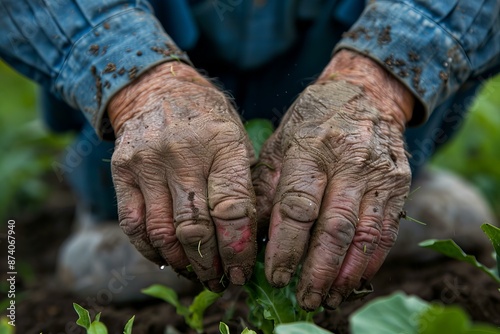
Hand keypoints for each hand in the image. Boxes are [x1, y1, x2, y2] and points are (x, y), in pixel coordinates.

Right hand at [108, 62, 256, 291]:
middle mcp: (184, 154)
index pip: (232, 209)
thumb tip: (250, 240)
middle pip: (195, 228)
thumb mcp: (238, 140)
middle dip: (210, 265)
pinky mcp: (122, 170)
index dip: (238, 249)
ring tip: (195, 275)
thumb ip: (244, 185)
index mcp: (224, 145)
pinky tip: (166, 257)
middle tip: (220, 281)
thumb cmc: (208, 120)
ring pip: (163, 232)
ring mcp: (148, 162)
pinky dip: (150, 250)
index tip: (242, 272)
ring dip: (181, 263)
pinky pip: (133, 224)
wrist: (158, 89)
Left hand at [253, 50, 414, 309]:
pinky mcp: (398, 183)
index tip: (276, 276)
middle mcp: (347, 161)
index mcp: (309, 149)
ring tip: (329, 298)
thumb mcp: (280, 142)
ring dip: (346, 273)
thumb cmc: (313, 121)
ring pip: (364, 234)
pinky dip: (370, 261)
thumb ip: (267, 186)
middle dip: (318, 270)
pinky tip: (355, 280)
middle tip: (304, 298)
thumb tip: (251, 233)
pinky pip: (386, 230)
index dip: (287, 247)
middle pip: (334, 226)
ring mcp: (377, 173)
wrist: (366, 93)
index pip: (297, 207)